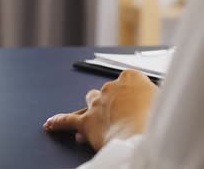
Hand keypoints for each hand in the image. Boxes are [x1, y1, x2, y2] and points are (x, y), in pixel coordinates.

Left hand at [43, 69, 157, 150]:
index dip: (133, 95)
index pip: (129, 80)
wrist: (142, 137)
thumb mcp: (164, 101)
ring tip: (98, 122)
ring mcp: (97, 103)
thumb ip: (153, 95)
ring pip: (90, 101)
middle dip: (114, 103)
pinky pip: (67, 120)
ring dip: (93, 110)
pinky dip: (58, 122)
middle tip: (125, 118)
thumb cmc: (158, 120)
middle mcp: (111, 87)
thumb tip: (151, 99)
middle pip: (109, 91)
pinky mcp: (86, 121)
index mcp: (131, 78)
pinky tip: (50, 124)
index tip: (139, 103)